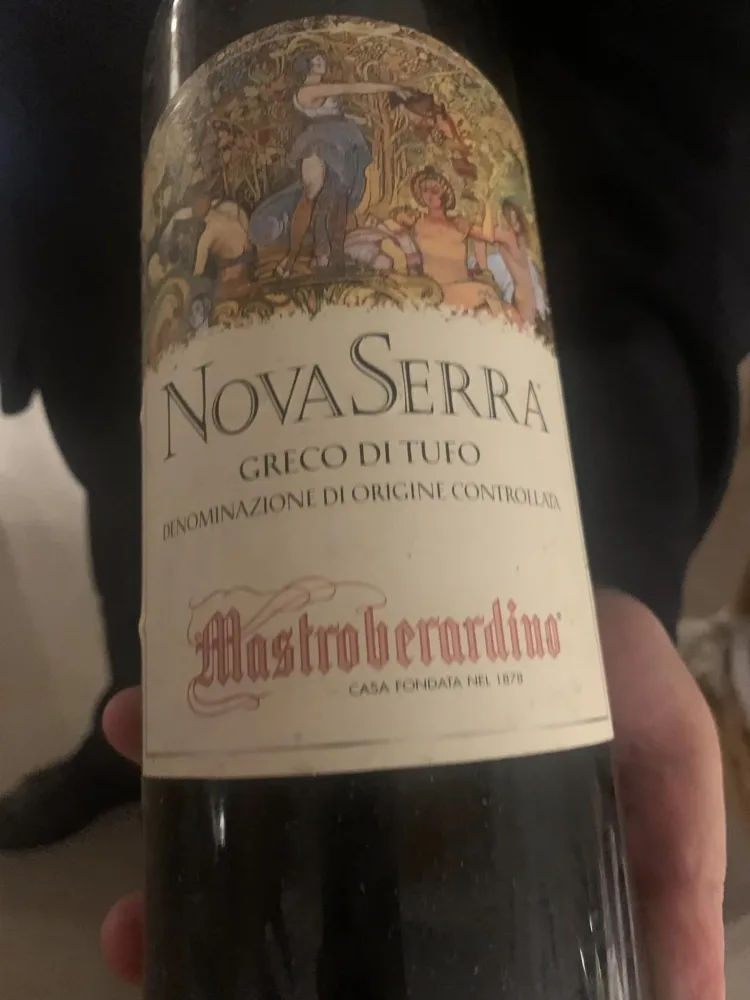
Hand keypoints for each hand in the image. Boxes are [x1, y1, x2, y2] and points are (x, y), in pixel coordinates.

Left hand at [101, 590, 725, 996]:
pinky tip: (139, 707)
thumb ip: (676, 878)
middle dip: (206, 898)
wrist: (569, 563)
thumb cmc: (619, 677)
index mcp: (450, 853)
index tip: (218, 980)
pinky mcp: (314, 656)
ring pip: (238, 783)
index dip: (291, 965)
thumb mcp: (668, 778)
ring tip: (129, 793)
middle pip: (279, 869)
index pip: (369, 929)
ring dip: (169, 798)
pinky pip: (233, 685)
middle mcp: (380, 804)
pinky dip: (177, 702)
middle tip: (136, 925)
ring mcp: (335, 728)